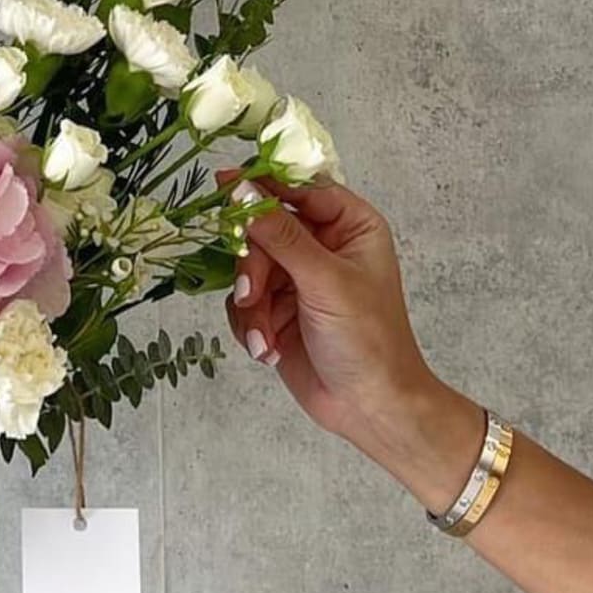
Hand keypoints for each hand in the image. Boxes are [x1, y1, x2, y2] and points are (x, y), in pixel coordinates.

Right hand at [221, 175, 482, 507]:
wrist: (368, 408)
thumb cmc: (367, 340)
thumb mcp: (324, 281)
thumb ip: (279, 234)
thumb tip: (240, 190)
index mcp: (350, 225)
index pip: (300, 188)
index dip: (262, 186)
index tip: (224, 183)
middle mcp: (323, 245)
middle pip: (264, 230)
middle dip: (253, 267)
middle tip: (250, 293)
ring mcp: (298, 278)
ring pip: (248, 268)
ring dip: (250, 305)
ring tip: (265, 336)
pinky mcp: (277, 309)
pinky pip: (243, 300)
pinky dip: (250, 325)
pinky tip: (268, 348)